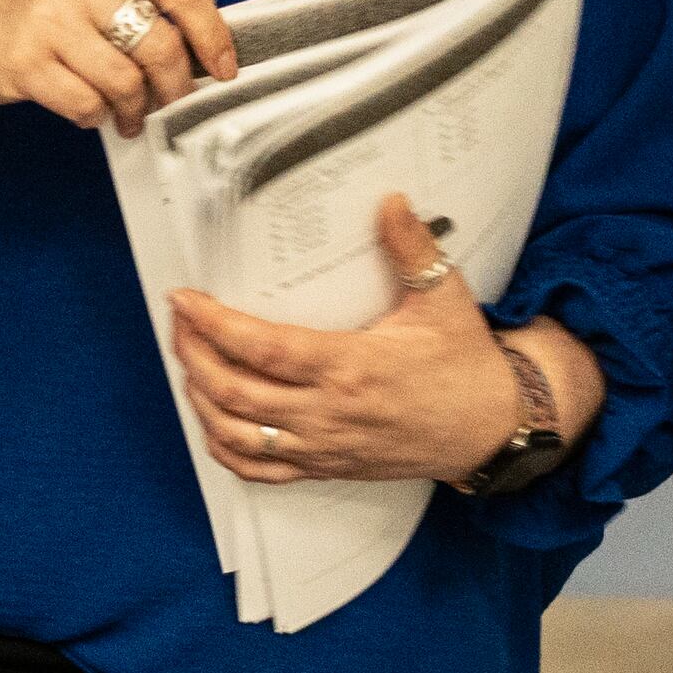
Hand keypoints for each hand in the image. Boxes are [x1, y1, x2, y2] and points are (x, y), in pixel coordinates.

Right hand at [0, 0, 236, 136]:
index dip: (213, 34)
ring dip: (135, 110)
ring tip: (128, 116)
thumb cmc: (23, 0)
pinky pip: (86, 105)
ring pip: (125, 82)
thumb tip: (196, 46)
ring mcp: (47, 22)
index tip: (224, 67)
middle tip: (171, 100)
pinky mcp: (24, 64)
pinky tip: (92, 112)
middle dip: (176, 86)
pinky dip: (97, 117)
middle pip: (159, 44)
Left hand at [173, 197, 542, 485]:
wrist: (492, 427)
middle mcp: (328, 412)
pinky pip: (260, 470)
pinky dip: (224, 448)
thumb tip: (391, 202)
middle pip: (233, 391)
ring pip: (236, 434)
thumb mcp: (444, 299)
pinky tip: (212, 421)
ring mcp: (323, 446)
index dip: (213, 324)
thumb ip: (412, 249)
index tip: (185, 299)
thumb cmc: (465, 366)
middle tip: (180, 322)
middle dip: (193, 354)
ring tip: (190, 362)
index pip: (262, 347)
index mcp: (350, 367)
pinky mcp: (325, 468)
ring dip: (200, 399)